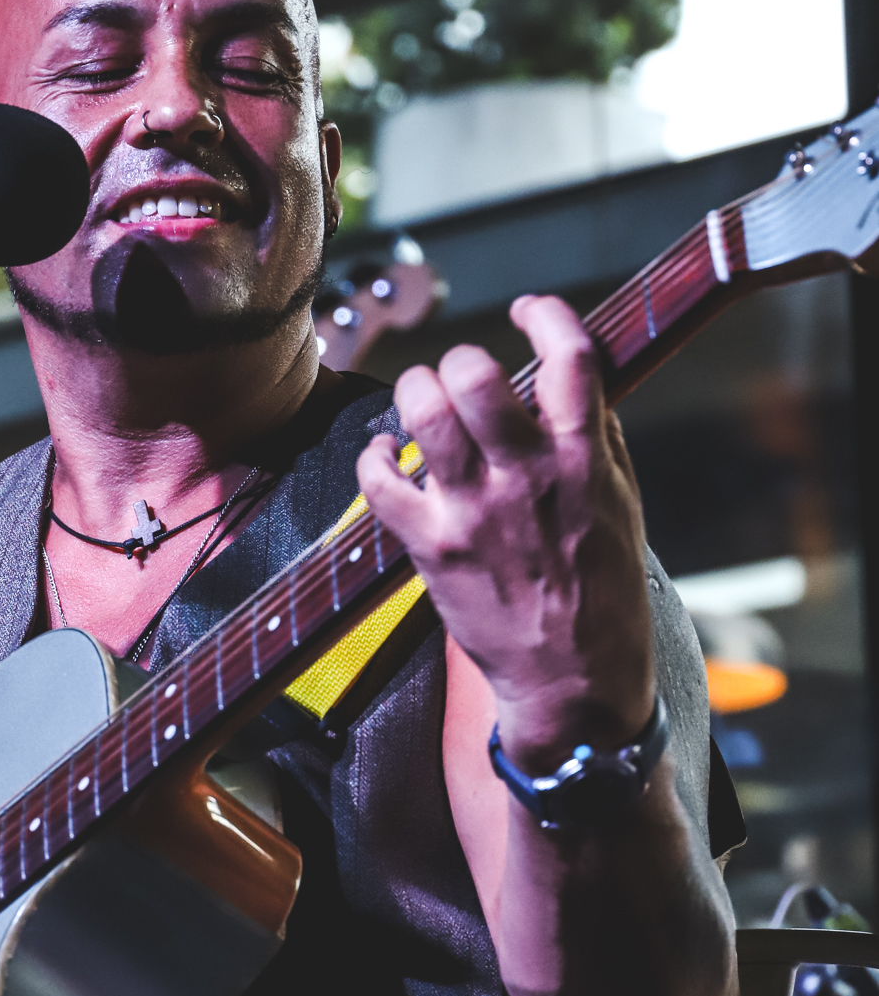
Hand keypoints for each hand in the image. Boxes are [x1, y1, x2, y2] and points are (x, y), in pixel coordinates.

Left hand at [356, 295, 652, 766]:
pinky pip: (380, 478)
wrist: (574, 684)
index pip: (570, 357)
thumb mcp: (621, 506)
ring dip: (416, 391)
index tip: (527, 310)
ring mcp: (474, 511)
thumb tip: (571, 377)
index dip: (544, 315)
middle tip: (463, 379)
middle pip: (477, 375)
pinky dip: (374, 455)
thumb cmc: (602, 594)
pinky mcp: (430, 546)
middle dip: (463, 361)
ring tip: (422, 401)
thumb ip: (595, 439)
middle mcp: (528, 478)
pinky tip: (385, 453)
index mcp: (586, 461)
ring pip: (424, 411)